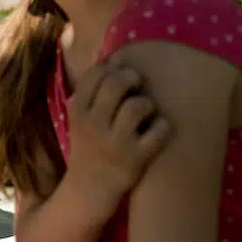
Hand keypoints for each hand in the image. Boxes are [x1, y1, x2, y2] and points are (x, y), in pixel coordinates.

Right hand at [67, 63, 170, 210]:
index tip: (119, 77)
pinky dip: (163, 128)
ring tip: (146, 114)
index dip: (113, 69)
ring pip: (140, 105)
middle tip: (137, 88)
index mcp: (78, 111)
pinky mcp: (136, 159)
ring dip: (148, 105)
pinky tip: (156, 132)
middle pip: (117, 83)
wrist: (89, 188)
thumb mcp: (79, 118)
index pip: (96, 74)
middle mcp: (93, 125)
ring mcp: (115, 143)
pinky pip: (160, 130)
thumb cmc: (90, 145)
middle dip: (133, 79)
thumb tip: (103, 54)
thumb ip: (89, 90)